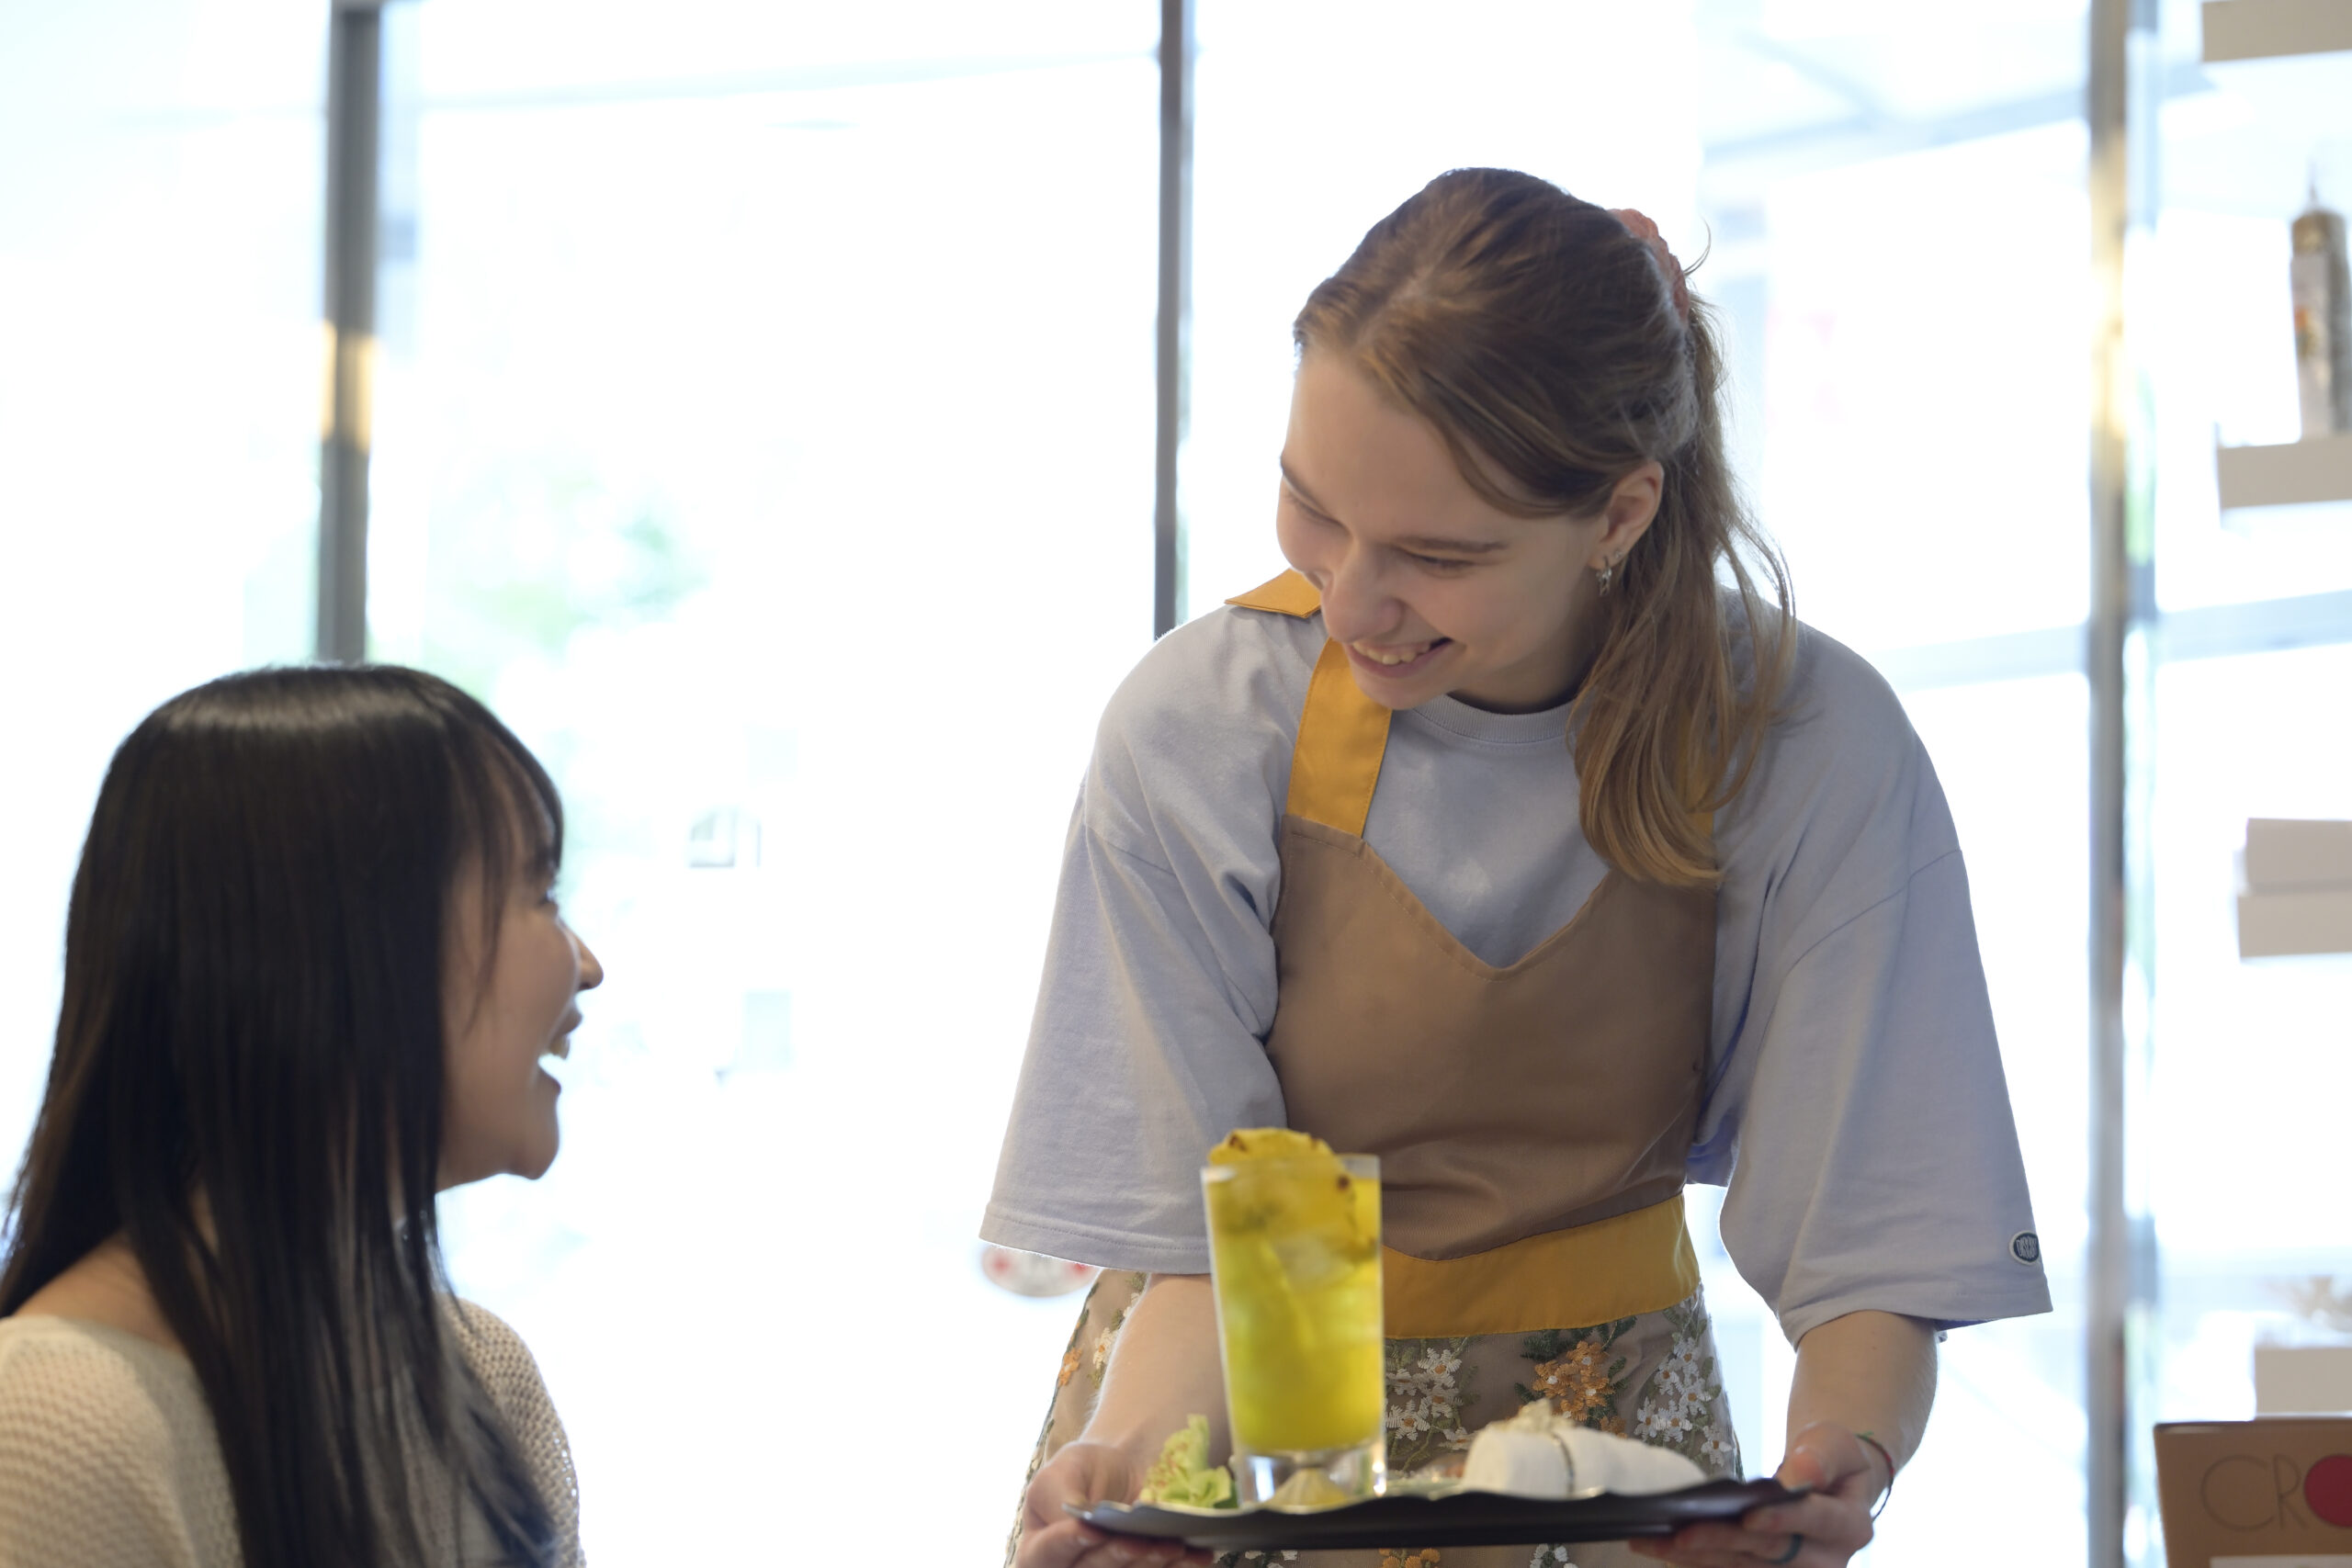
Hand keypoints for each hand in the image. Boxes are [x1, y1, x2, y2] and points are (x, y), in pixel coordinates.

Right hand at [1014, 1440, 1212, 1567]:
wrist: (1127, 1470)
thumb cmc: (1087, 1471)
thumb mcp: (1065, 1469)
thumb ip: (1060, 1494)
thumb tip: (1076, 1517)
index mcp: (1039, 1549)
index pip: (1047, 1553)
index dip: (1068, 1543)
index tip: (1091, 1529)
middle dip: (1117, 1556)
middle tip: (1141, 1541)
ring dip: (1151, 1565)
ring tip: (1173, 1545)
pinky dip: (1179, 1567)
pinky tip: (1196, 1555)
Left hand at [1627, 1423, 1888, 1567]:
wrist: (1831, 1484)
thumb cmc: (1830, 1459)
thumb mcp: (1834, 1444)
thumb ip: (1821, 1456)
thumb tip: (1800, 1475)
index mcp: (1851, 1526)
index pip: (1816, 1522)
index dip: (1782, 1521)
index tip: (1748, 1517)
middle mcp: (1826, 1560)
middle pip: (1770, 1551)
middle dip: (1722, 1541)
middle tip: (1679, 1532)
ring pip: (1742, 1567)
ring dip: (1696, 1556)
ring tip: (1652, 1541)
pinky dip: (1694, 1559)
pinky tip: (1659, 1548)